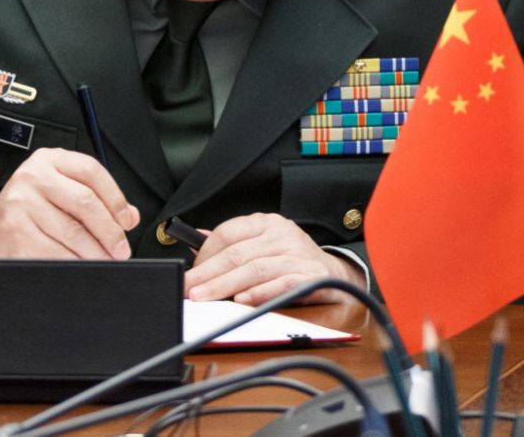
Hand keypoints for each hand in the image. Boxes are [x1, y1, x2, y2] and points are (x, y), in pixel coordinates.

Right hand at [0, 148, 138, 259]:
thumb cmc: (30, 213)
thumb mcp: (60, 192)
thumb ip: (95, 198)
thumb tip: (130, 217)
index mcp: (48, 161)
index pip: (92, 172)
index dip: (116, 198)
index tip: (127, 221)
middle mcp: (32, 178)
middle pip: (86, 203)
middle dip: (110, 231)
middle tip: (121, 250)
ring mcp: (20, 205)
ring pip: (73, 233)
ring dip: (96, 253)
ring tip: (106, 261)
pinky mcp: (15, 234)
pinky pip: (56, 253)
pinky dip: (75, 264)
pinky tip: (83, 267)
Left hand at [184, 213, 363, 305]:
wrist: (335, 273)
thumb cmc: (291, 260)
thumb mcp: (262, 245)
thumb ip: (232, 244)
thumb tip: (194, 241)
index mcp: (266, 223)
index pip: (228, 233)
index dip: (204, 255)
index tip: (189, 274)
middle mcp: (282, 234)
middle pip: (237, 253)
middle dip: (207, 274)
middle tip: (188, 289)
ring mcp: (298, 253)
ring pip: (255, 269)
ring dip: (226, 285)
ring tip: (205, 297)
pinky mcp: (312, 275)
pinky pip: (282, 283)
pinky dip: (260, 292)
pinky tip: (242, 300)